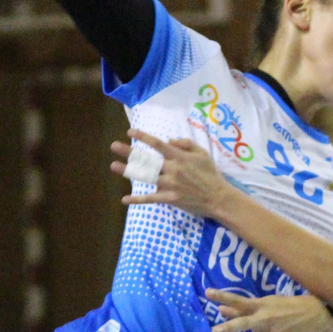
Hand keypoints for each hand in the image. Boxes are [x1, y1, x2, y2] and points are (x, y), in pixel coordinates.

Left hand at [111, 131, 240, 218]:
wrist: (219, 198)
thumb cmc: (211, 174)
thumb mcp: (202, 153)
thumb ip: (185, 144)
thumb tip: (168, 139)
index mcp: (179, 157)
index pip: (158, 144)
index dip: (143, 136)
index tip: (130, 132)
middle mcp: (172, 169)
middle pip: (147, 159)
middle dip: (129, 152)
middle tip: (114, 146)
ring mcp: (170, 184)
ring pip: (146, 176)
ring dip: (128, 171)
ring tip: (113, 166)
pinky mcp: (170, 198)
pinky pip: (151, 199)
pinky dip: (138, 200)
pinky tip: (125, 199)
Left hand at [204, 290, 332, 331]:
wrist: (316, 318)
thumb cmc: (287, 307)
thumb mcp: (267, 302)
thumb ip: (243, 308)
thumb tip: (220, 310)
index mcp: (261, 305)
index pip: (239, 300)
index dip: (223, 296)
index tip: (207, 292)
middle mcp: (264, 320)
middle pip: (245, 323)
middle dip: (231, 327)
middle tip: (215, 331)